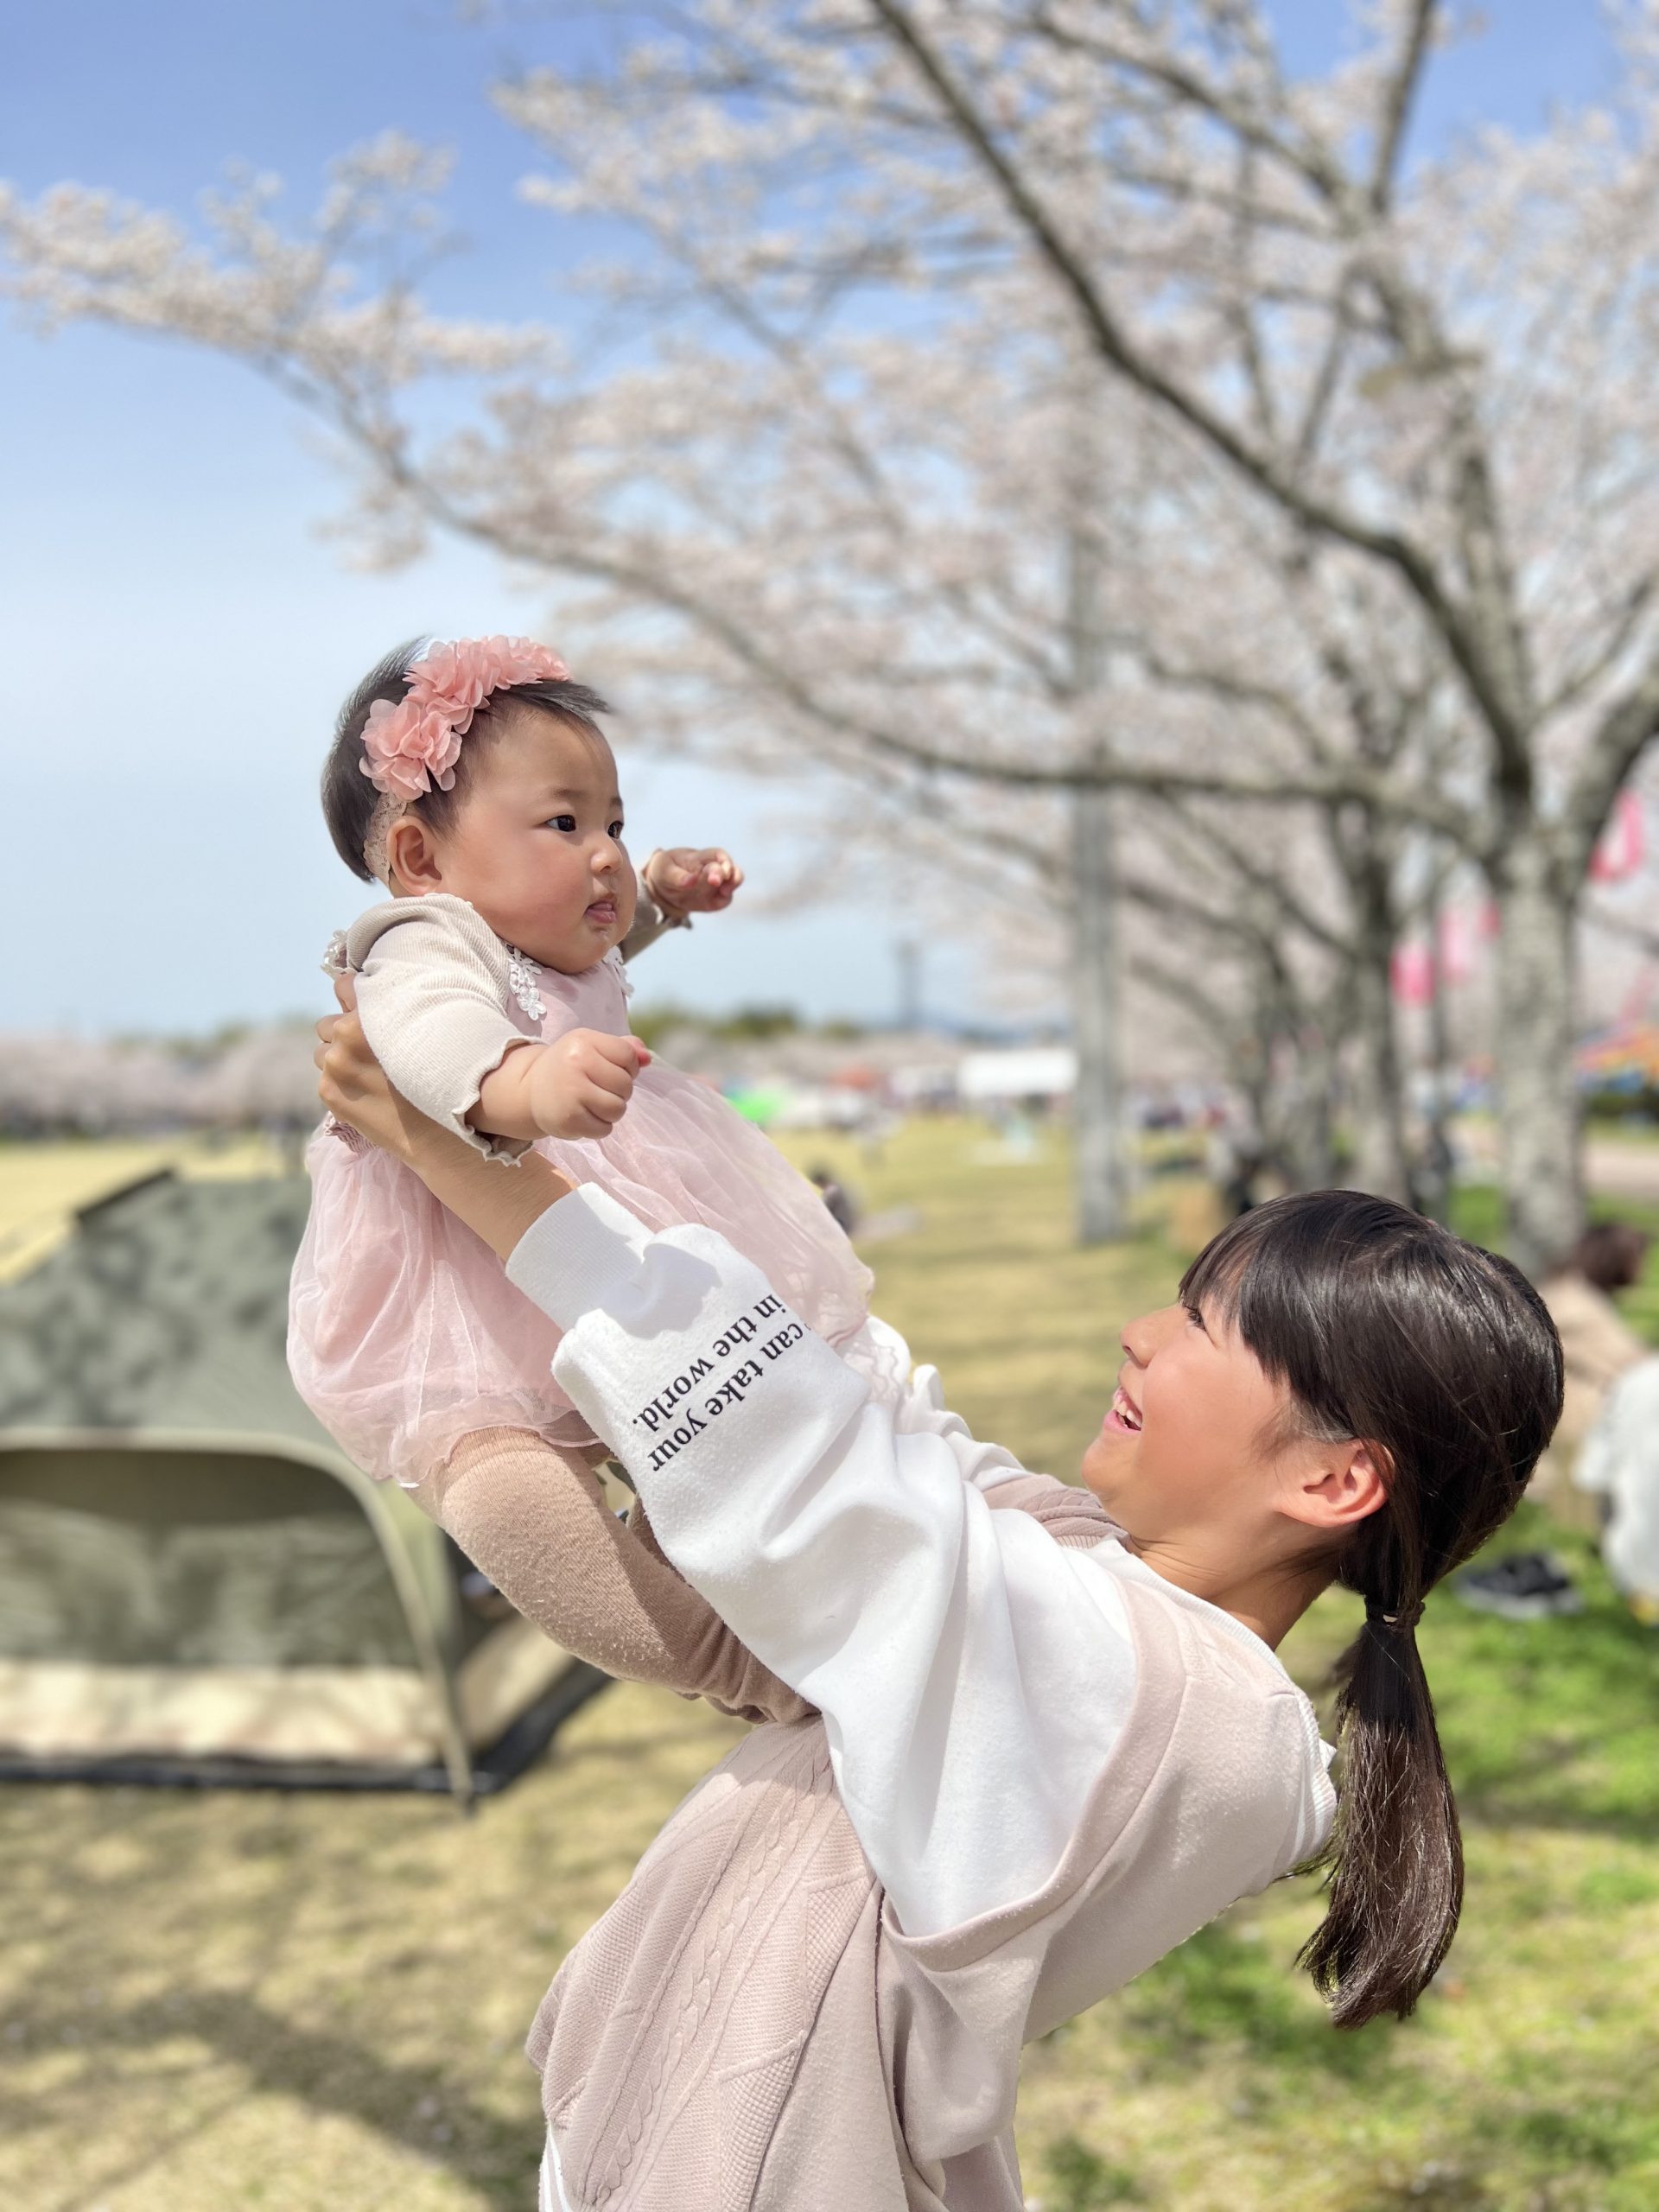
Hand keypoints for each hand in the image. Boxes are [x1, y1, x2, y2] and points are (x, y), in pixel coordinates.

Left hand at [314, 975, 439, 1163]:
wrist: (439, 1132)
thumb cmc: (444, 1075)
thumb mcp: (424, 1029)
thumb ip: (391, 1012)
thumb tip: (366, 1001)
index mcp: (371, 1012)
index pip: (343, 986)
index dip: (355, 998)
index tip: (363, 1010)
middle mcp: (346, 1034)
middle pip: (327, 1023)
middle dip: (343, 1035)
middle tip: (370, 1053)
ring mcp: (335, 1064)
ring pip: (323, 1053)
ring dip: (340, 1060)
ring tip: (369, 1076)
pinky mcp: (329, 1092)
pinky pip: (326, 1079)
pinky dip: (342, 1084)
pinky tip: (368, 1094)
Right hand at [527, 1028, 651, 1140]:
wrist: (528, 1090)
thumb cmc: (568, 1066)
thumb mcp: (591, 1047)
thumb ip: (624, 1048)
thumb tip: (648, 1058)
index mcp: (584, 1041)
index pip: (629, 1056)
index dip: (629, 1067)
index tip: (612, 1070)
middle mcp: (576, 1063)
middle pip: (625, 1085)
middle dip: (620, 1091)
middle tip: (600, 1089)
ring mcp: (572, 1092)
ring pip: (617, 1109)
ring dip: (611, 1111)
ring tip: (594, 1103)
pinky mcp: (569, 1119)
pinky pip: (604, 1129)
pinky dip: (599, 1126)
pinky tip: (584, 1116)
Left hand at [644, 846, 743, 918]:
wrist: (663, 885)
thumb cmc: (665, 871)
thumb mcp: (664, 871)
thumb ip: (678, 876)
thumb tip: (692, 880)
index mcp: (700, 858)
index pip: (718, 855)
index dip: (724, 862)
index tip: (718, 873)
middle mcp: (712, 869)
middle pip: (729, 869)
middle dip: (727, 876)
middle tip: (715, 882)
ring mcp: (716, 884)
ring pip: (734, 881)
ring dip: (733, 886)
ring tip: (724, 892)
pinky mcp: (715, 898)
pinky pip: (725, 900)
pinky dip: (723, 902)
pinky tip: (713, 903)